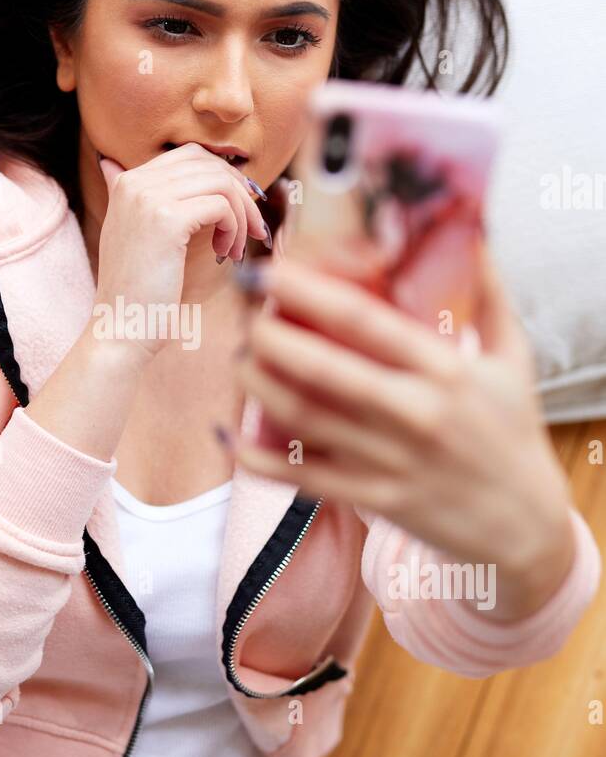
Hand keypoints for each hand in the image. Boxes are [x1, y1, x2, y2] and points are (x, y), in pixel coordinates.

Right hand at [95, 143, 269, 359]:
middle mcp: (134, 182)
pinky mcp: (166, 219)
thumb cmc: (140, 291)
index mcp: (127, 181)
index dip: (225, 178)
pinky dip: (234, 228)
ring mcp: (147, 198)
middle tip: (251, 227)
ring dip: (241, 214)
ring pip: (220, 183)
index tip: (240, 209)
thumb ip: (144, 200)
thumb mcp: (138, 235)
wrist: (122, 328)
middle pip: (209, 165)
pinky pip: (221, 206)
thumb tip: (127, 167)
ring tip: (237, 246)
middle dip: (240, 194)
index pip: (191, 155)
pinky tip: (227, 252)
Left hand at [232, 244, 576, 617]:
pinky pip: (304, 478)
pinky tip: (230, 436)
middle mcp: (414, 413)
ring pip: (305, 419)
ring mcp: (390, 461)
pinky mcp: (375, 500)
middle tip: (245, 314)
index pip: (364, 320)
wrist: (526, 526)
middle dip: (270, 337)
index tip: (268, 270)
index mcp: (445, 370)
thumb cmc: (512, 433)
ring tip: (241, 360)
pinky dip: (260, 460)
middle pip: (322, 368)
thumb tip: (475, 230)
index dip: (307, 292)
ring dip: (260, 386)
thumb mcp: (513, 359)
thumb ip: (489, 294)